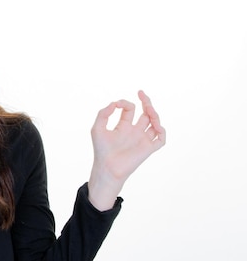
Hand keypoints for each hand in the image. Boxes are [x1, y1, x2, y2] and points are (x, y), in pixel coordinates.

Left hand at [88, 90, 165, 210]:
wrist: (107, 167)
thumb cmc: (101, 150)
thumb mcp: (97, 128)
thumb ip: (103, 114)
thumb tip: (114, 103)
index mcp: (123, 126)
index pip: (130, 110)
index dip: (125, 103)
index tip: (118, 104)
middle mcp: (134, 131)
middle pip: (146, 113)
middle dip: (146, 102)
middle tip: (141, 93)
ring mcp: (142, 139)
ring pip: (155, 123)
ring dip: (154, 114)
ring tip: (148, 108)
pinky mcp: (148, 149)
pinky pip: (161, 139)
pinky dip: (162, 131)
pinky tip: (155, 125)